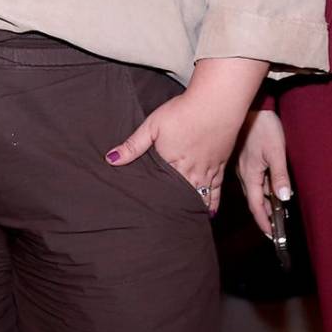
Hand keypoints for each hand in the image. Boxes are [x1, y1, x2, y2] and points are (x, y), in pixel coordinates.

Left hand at [105, 58, 264, 215]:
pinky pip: (217, 190)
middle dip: (174, 213)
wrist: (216, 101)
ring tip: (186, 225)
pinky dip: (213, 202)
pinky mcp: (221, 164)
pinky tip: (211, 212)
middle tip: (166, 229)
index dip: (155, 205)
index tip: (147, 218)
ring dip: (194, 211)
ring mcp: (208, 170)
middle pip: (181, 199)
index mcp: (172, 164)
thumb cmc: (183, 111)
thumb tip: (111, 159)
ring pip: (201, 198)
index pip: (161, 191)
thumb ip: (133, 145)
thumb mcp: (153, 125)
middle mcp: (191, 173)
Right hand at [235, 108, 291, 237]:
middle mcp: (244, 174)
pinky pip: (254, 180)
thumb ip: (279, 176)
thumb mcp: (276, 152)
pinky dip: (262, 189)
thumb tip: (283, 198)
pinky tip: (271, 188)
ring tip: (276, 212)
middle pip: (254, 200)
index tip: (271, 235)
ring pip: (254, 190)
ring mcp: (243, 167)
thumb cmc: (263, 127)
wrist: (252, 106)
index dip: (263, 222)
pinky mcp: (245, 160)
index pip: (256, 206)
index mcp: (250, 175)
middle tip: (275, 228)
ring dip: (264, 203)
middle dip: (264, 216)